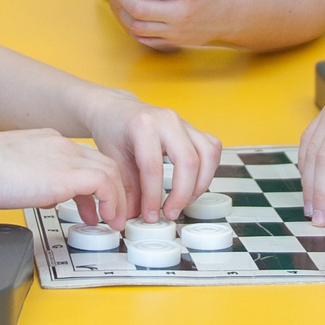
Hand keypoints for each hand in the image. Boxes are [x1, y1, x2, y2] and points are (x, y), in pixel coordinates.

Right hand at [0, 129, 132, 226]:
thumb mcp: (13, 172)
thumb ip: (36, 180)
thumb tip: (48, 197)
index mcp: (47, 142)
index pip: (82, 159)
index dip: (92, 184)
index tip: (91, 204)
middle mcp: (62, 145)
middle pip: (103, 163)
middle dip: (112, 192)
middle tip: (110, 214)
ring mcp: (68, 157)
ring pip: (111, 172)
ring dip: (117, 200)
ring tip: (113, 222)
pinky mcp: (70, 174)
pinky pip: (107, 184)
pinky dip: (112, 202)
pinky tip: (106, 219)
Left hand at [86, 93, 221, 219]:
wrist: (118, 110)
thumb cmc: (113, 130)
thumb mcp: (112, 159)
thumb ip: (126, 188)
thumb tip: (135, 215)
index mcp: (143, 126)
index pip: (154, 168)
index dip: (153, 197)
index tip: (150, 215)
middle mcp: (167, 121)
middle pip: (188, 161)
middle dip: (182, 194)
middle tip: (170, 213)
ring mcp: (184, 122)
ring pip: (208, 154)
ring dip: (200, 184)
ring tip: (184, 201)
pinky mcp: (193, 129)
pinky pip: (212, 149)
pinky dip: (209, 170)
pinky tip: (194, 184)